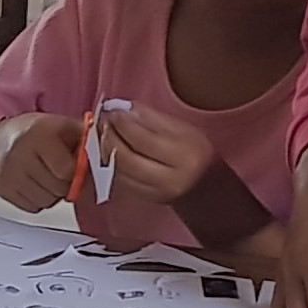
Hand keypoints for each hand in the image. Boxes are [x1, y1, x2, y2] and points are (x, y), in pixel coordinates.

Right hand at [0, 113, 81, 211]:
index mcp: (38, 136)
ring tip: (48, 176)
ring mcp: (9, 174)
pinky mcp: (3, 190)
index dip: (77, 172)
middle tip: (62, 172)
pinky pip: (33, 207)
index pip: (67, 170)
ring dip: (54, 194)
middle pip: (58, 189)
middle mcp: (20, 155)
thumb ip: (86, 139)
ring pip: (47, 202)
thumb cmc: (38, 133)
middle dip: (66, 184)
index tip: (76, 167)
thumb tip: (107, 155)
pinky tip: (36, 184)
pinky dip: (39, 200)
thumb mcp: (64, 126)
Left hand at [97, 105, 216, 205]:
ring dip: (104, 150)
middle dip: (109, 137)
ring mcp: (155, 193)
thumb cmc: (196, 152)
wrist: (207, 189)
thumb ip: (153, 119)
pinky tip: (106, 149)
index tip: (111, 110)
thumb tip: (123, 108)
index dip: (123, 124)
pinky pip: (119, 180)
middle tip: (101, 121)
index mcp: (184, 157)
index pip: (144, 140)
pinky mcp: (144, 199)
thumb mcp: (184, 130)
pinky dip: (108, 164)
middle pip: (127, 158)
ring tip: (100, 132)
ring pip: (119, 171)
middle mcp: (169, 180)